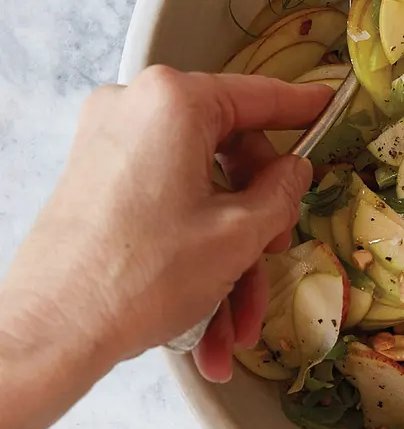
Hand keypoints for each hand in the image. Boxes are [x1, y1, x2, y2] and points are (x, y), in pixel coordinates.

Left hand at [0, 67, 331, 428]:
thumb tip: (295, 170)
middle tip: (274, 258)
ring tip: (237, 327)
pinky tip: (207, 326)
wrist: (52, 330)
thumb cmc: (145, 274)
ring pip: (198, 196)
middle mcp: (135, 111)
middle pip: (228, 155)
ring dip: (227, 262)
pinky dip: (191, 258)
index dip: (301, 107)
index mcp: (174, 103)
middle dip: (257, 222)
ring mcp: (109, 147)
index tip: (327, 104)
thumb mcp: (240, 234)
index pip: (258, 98)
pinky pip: (165, 209)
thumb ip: (281, 193)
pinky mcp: (95, 182)